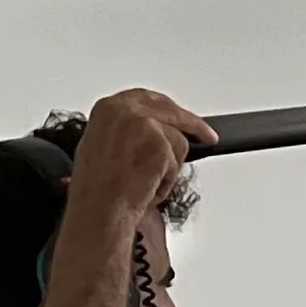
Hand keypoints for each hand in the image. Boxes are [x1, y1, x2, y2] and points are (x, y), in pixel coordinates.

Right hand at [71, 89, 215, 215]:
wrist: (99, 207)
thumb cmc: (97, 187)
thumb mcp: (104, 146)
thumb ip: (127, 132)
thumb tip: (151, 134)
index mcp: (108, 108)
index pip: (148, 99)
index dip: (169, 109)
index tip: (182, 116)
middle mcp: (125, 110)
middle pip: (171, 112)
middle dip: (192, 125)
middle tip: (207, 136)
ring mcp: (144, 125)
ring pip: (178, 141)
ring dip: (170, 166)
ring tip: (145, 182)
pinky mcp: (159, 143)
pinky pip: (177, 162)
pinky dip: (168, 180)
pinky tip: (149, 187)